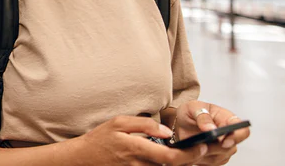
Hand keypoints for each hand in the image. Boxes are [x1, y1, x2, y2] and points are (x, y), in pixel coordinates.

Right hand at [73, 115, 206, 165]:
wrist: (84, 158)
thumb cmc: (101, 138)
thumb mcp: (119, 122)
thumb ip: (144, 124)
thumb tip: (166, 130)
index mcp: (136, 148)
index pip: (170, 157)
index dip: (189, 154)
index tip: (201, 146)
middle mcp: (139, 165)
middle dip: (190, 159)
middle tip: (199, 150)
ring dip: (179, 163)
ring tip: (187, 153)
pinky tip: (170, 159)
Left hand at [175, 101, 250, 164]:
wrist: (180, 122)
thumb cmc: (190, 112)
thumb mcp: (192, 108)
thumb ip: (202, 116)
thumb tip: (211, 128)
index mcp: (227, 119)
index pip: (243, 130)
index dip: (236, 137)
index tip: (223, 141)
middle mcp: (228, 135)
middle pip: (231, 148)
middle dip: (214, 148)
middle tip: (200, 144)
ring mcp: (223, 147)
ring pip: (220, 157)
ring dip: (205, 153)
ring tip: (192, 145)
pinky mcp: (215, 157)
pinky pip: (211, 163)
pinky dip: (201, 158)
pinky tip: (192, 151)